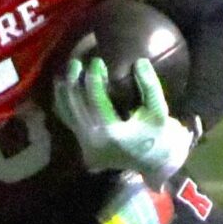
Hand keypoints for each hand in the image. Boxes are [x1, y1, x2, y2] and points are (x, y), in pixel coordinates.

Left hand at [54, 57, 193, 181]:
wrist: (155, 162)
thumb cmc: (158, 135)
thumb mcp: (159, 111)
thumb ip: (150, 86)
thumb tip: (140, 61)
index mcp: (112, 133)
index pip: (95, 99)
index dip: (94, 77)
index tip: (97, 61)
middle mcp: (93, 140)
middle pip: (75, 104)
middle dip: (74, 80)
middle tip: (77, 61)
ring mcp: (85, 144)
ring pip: (67, 112)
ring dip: (64, 91)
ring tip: (68, 71)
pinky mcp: (83, 145)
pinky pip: (68, 120)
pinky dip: (63, 103)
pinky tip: (64, 87)